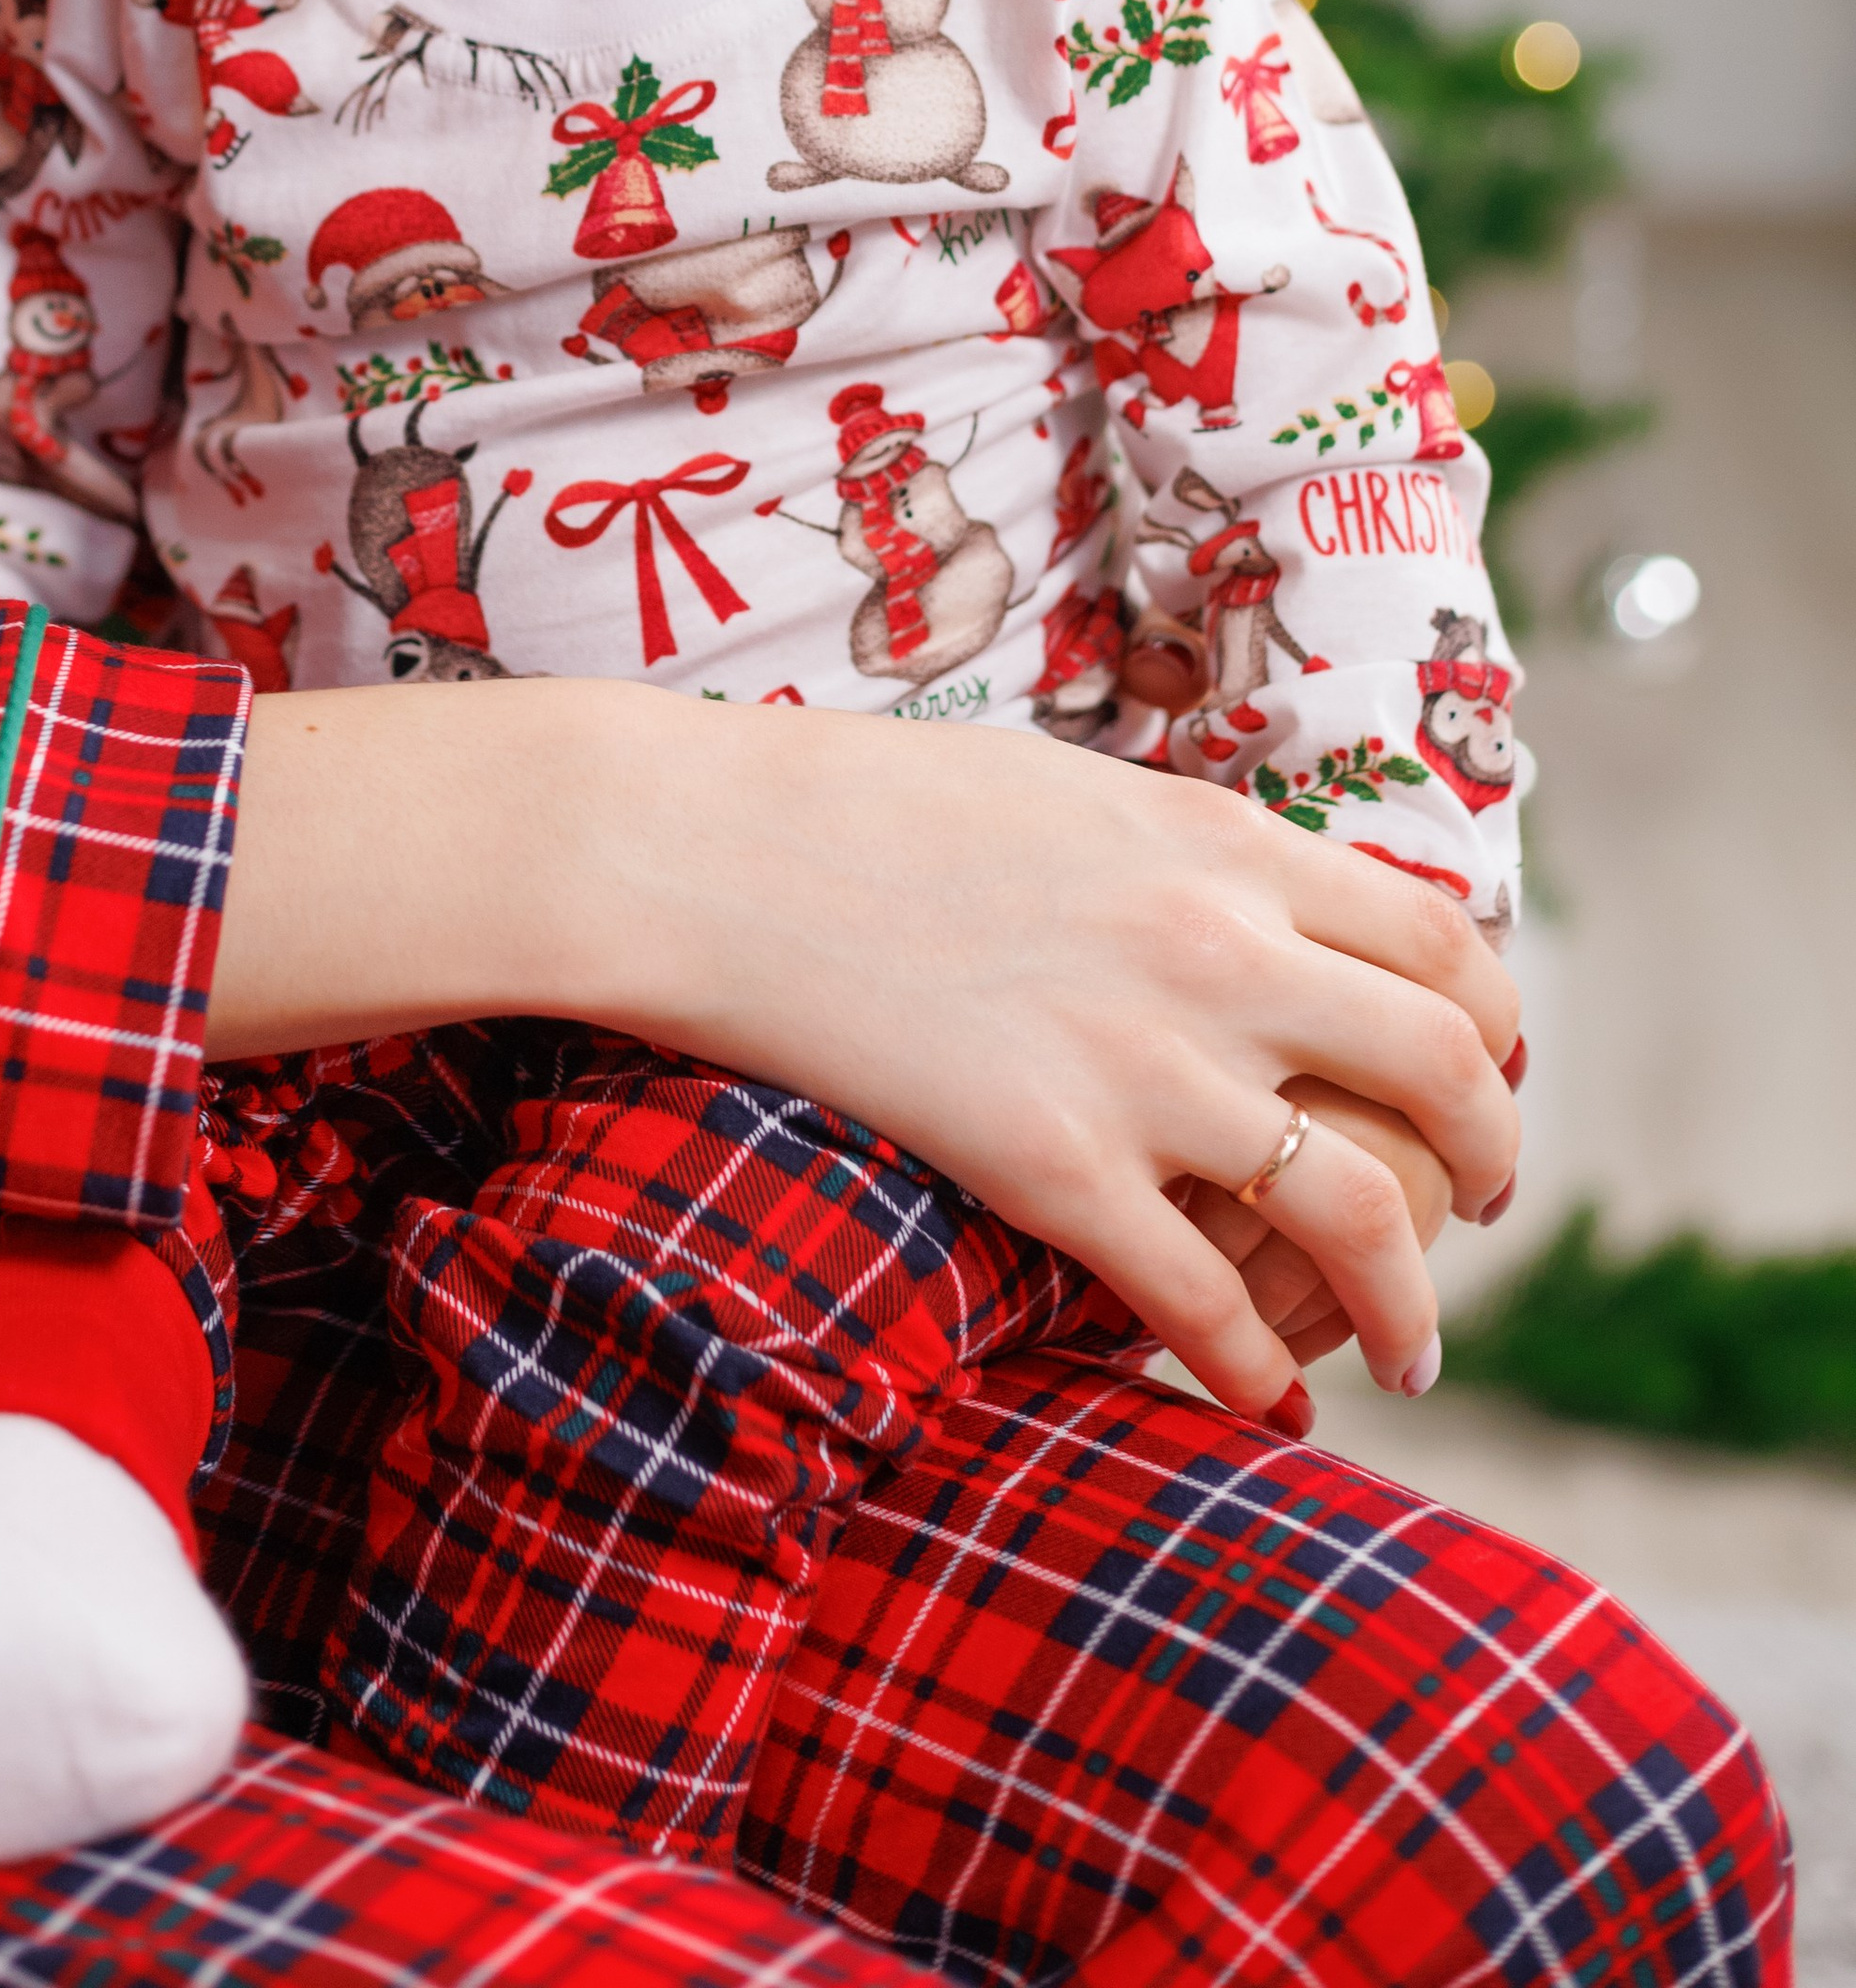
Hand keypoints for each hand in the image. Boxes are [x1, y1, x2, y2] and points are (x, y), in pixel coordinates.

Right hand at [216, 683, 1519, 1428]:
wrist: (703, 847)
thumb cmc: (857, 802)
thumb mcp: (1062, 786)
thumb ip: (1176, 851)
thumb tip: (1245, 903)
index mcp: (1219, 840)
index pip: (1436, 934)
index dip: (1491, 1021)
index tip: (1485, 1071)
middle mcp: (1216, 947)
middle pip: (1446, 1068)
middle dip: (1493, 1158)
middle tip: (1485, 1210)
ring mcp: (1141, 1062)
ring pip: (1360, 1208)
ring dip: (1410, 1300)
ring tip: (1414, 1352)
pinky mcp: (1052, 1164)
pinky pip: (1201, 1302)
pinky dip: (1253, 1374)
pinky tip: (1262, 1410)